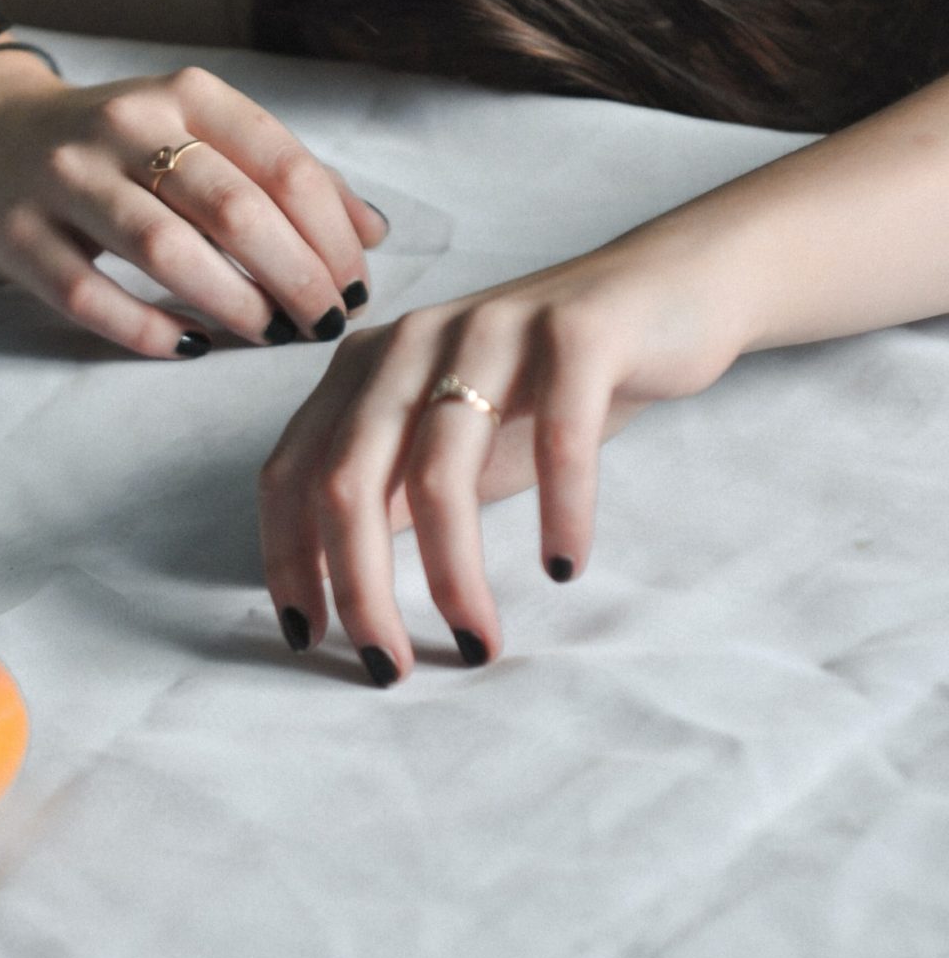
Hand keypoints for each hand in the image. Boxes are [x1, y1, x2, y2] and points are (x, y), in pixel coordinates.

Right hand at [0, 54, 389, 356]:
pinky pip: (88, 294)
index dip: (331, 233)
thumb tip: (372, 235)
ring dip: (232, 302)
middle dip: (294, 275)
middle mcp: (125, 124)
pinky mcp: (16, 233)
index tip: (357, 286)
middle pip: (231, 207)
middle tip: (325, 324)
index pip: (280, 162)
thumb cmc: (115, 148)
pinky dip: (146, 328)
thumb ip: (282, 177)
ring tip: (270, 337)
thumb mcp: (199, 135)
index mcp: (185, 92)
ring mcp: (63, 177)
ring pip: (164, 248)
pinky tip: (189, 347)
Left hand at [258, 216, 752, 678]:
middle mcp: (412, 341)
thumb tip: (329, 583)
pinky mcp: (579, 332)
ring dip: (453, 574)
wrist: (670, 290)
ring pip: (441, 469)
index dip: (289, 560)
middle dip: (360, 588)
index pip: (292, 471)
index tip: (310, 638)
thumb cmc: (548, 384)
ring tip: (477, 640)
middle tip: (390, 667)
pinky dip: (558, 512)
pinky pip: (559, 435)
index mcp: (365, 368)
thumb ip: (387, 493)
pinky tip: (563, 566)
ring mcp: (491, 329)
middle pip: (349, 479)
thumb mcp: (451, 441)